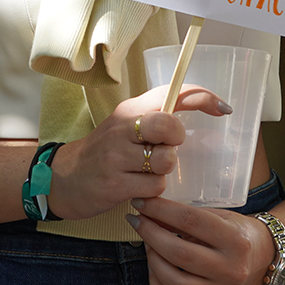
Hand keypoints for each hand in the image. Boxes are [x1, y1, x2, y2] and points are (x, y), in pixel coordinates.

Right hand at [45, 86, 230, 221]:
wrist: (62, 179)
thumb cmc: (103, 152)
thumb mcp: (124, 125)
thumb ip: (155, 115)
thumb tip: (197, 104)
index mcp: (129, 109)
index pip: (171, 93)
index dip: (202, 98)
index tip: (223, 108)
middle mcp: (122, 129)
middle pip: (169, 125)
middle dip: (176, 139)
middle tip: (166, 147)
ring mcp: (116, 157)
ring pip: (166, 161)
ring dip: (163, 171)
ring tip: (145, 172)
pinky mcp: (114, 185)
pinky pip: (154, 188)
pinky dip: (153, 191)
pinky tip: (137, 188)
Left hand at [126, 195, 276, 284]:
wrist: (263, 261)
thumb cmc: (237, 234)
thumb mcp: (218, 217)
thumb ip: (185, 217)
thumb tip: (148, 212)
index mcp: (236, 240)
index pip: (190, 221)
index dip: (160, 210)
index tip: (141, 203)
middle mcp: (232, 270)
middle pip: (180, 254)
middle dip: (151, 234)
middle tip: (138, 222)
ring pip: (175, 283)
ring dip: (152, 261)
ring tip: (147, 245)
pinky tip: (154, 269)